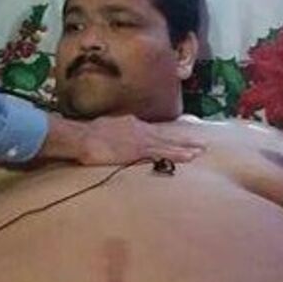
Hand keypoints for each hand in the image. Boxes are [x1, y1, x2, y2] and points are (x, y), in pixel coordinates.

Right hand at [50, 114, 204, 165]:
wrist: (82, 137)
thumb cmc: (86, 136)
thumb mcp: (102, 129)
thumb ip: (112, 132)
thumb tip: (112, 137)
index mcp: (130, 124)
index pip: (153, 130)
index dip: (167, 135)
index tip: (178, 137)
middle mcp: (139, 128)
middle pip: (166, 134)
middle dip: (183, 139)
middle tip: (200, 143)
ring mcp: (141, 139)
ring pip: (168, 143)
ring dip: (185, 147)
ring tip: (200, 151)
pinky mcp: (140, 150)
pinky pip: (163, 152)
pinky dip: (177, 154)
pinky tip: (188, 157)